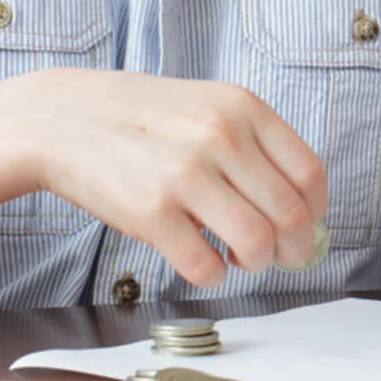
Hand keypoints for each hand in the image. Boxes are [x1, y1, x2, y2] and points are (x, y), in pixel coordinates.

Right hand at [13, 69, 325, 287]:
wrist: (65, 117)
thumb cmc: (143, 118)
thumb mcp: (207, 105)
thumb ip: (253, 143)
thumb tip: (301, 205)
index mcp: (242, 108)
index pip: (310, 173)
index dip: (316, 210)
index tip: (306, 224)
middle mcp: (220, 136)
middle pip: (291, 215)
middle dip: (293, 248)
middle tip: (279, 256)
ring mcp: (185, 174)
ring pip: (256, 244)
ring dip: (255, 263)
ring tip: (236, 255)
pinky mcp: (150, 212)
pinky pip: (206, 267)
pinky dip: (212, 275)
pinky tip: (200, 259)